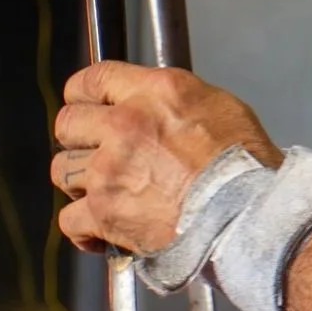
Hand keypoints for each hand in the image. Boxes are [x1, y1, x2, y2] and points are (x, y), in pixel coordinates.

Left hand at [51, 61, 280, 254]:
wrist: (248, 214)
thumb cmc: (245, 166)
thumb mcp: (221, 108)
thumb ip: (174, 102)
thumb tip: (155, 109)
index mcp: (156, 92)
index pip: (94, 78)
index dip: (82, 94)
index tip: (84, 105)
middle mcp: (125, 124)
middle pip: (68, 123)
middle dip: (78, 139)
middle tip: (96, 154)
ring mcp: (109, 169)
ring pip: (63, 171)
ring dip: (80, 183)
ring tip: (104, 194)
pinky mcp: (103, 212)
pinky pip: (70, 220)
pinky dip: (83, 229)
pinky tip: (100, 232)